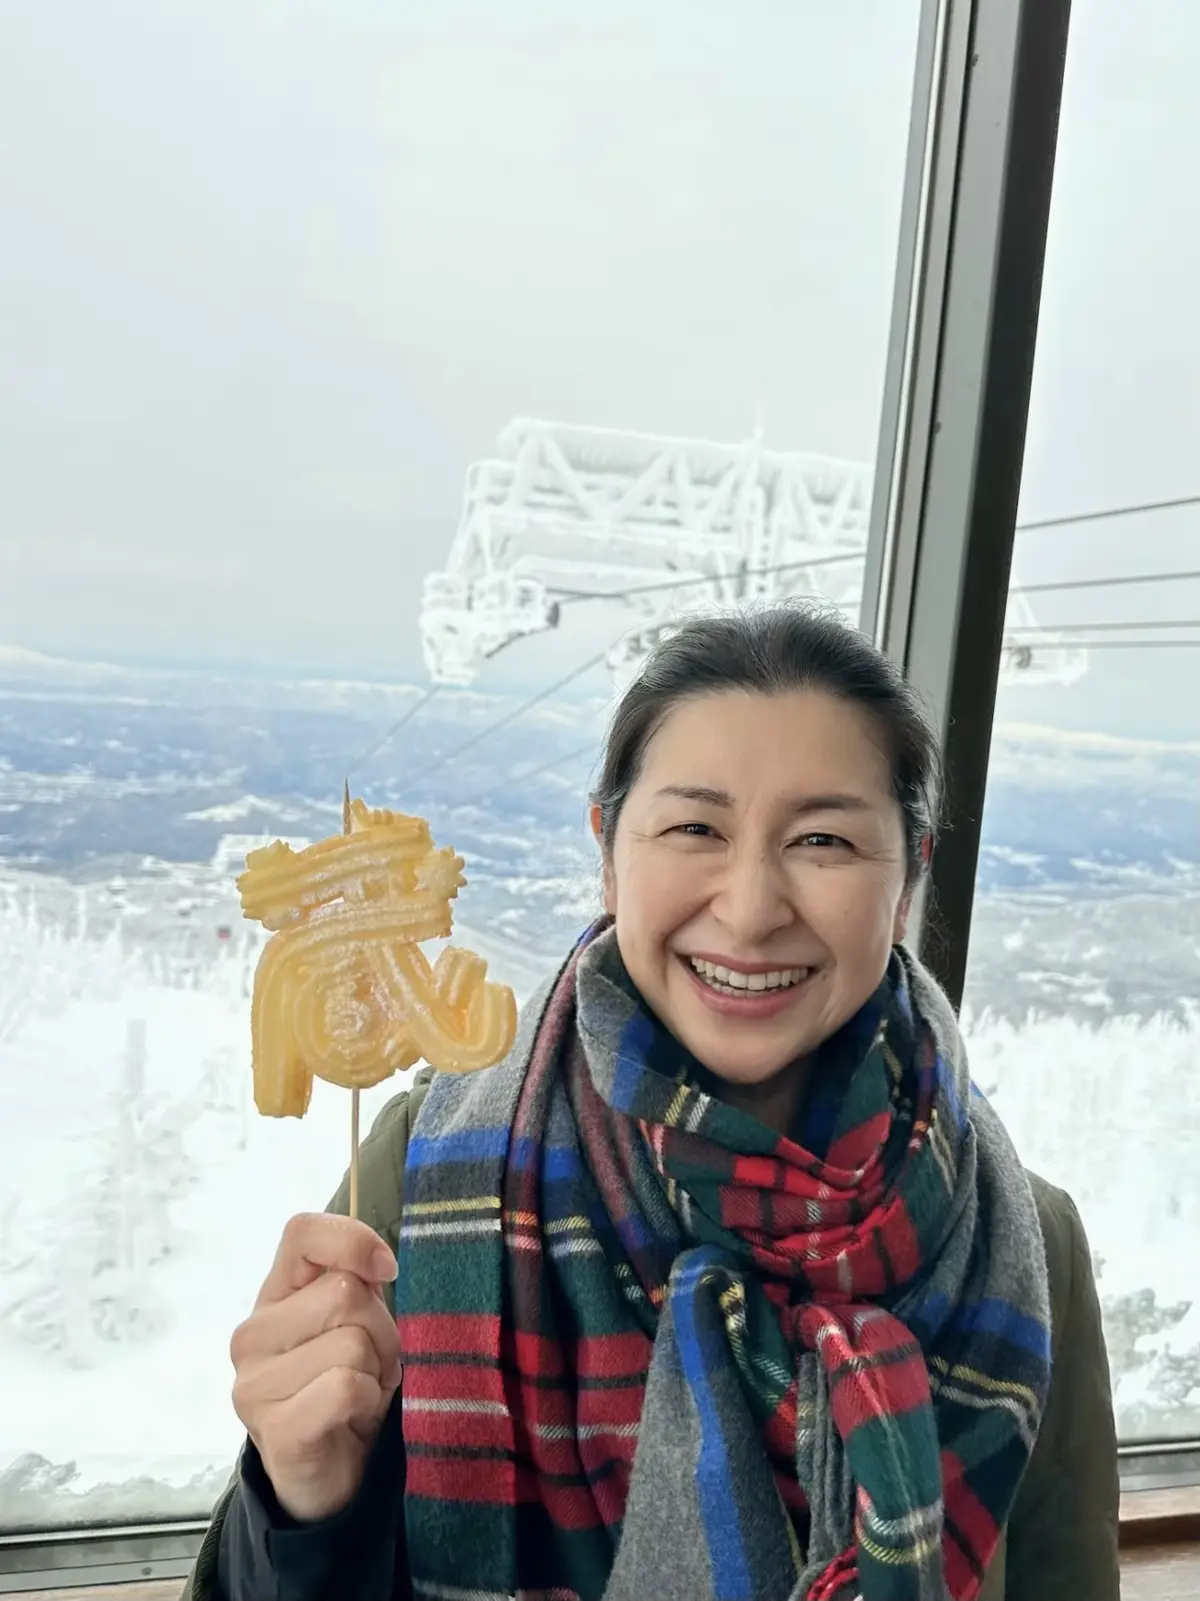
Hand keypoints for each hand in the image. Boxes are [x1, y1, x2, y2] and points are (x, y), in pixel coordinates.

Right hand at [230, 1213, 401, 1521]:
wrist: (333, 1475)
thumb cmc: (350, 1385)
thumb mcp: (358, 1323)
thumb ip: (358, 1282)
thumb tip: (380, 1262)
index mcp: (274, 1296)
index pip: (302, 1232)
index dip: (353, 1241)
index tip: (385, 1270)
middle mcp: (251, 1335)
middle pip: (345, 1293)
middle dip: (381, 1329)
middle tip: (372, 1364)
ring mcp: (255, 1385)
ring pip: (351, 1343)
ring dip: (376, 1370)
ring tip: (361, 1393)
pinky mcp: (274, 1431)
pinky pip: (345, 1388)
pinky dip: (367, 1401)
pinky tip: (351, 1418)